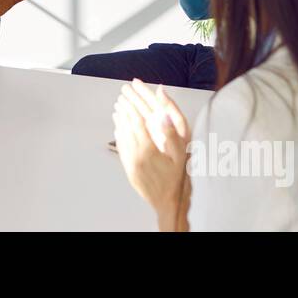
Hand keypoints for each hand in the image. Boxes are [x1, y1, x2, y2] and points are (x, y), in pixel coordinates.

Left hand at [113, 79, 190, 228]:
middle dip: (124, 109)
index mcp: (149, 150)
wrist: (168, 203)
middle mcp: (136, 155)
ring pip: (122, 136)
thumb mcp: (180, 156)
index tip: (130, 94)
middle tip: (121, 95)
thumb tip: (163, 115)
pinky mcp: (129, 169)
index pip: (138, 122)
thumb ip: (171, 134)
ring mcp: (130, 163)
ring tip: (117, 107)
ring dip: (119, 120)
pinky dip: (119, 135)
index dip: (133, 106)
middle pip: (127, 126)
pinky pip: (121, 148)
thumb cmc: (177, 179)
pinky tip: (118, 128)